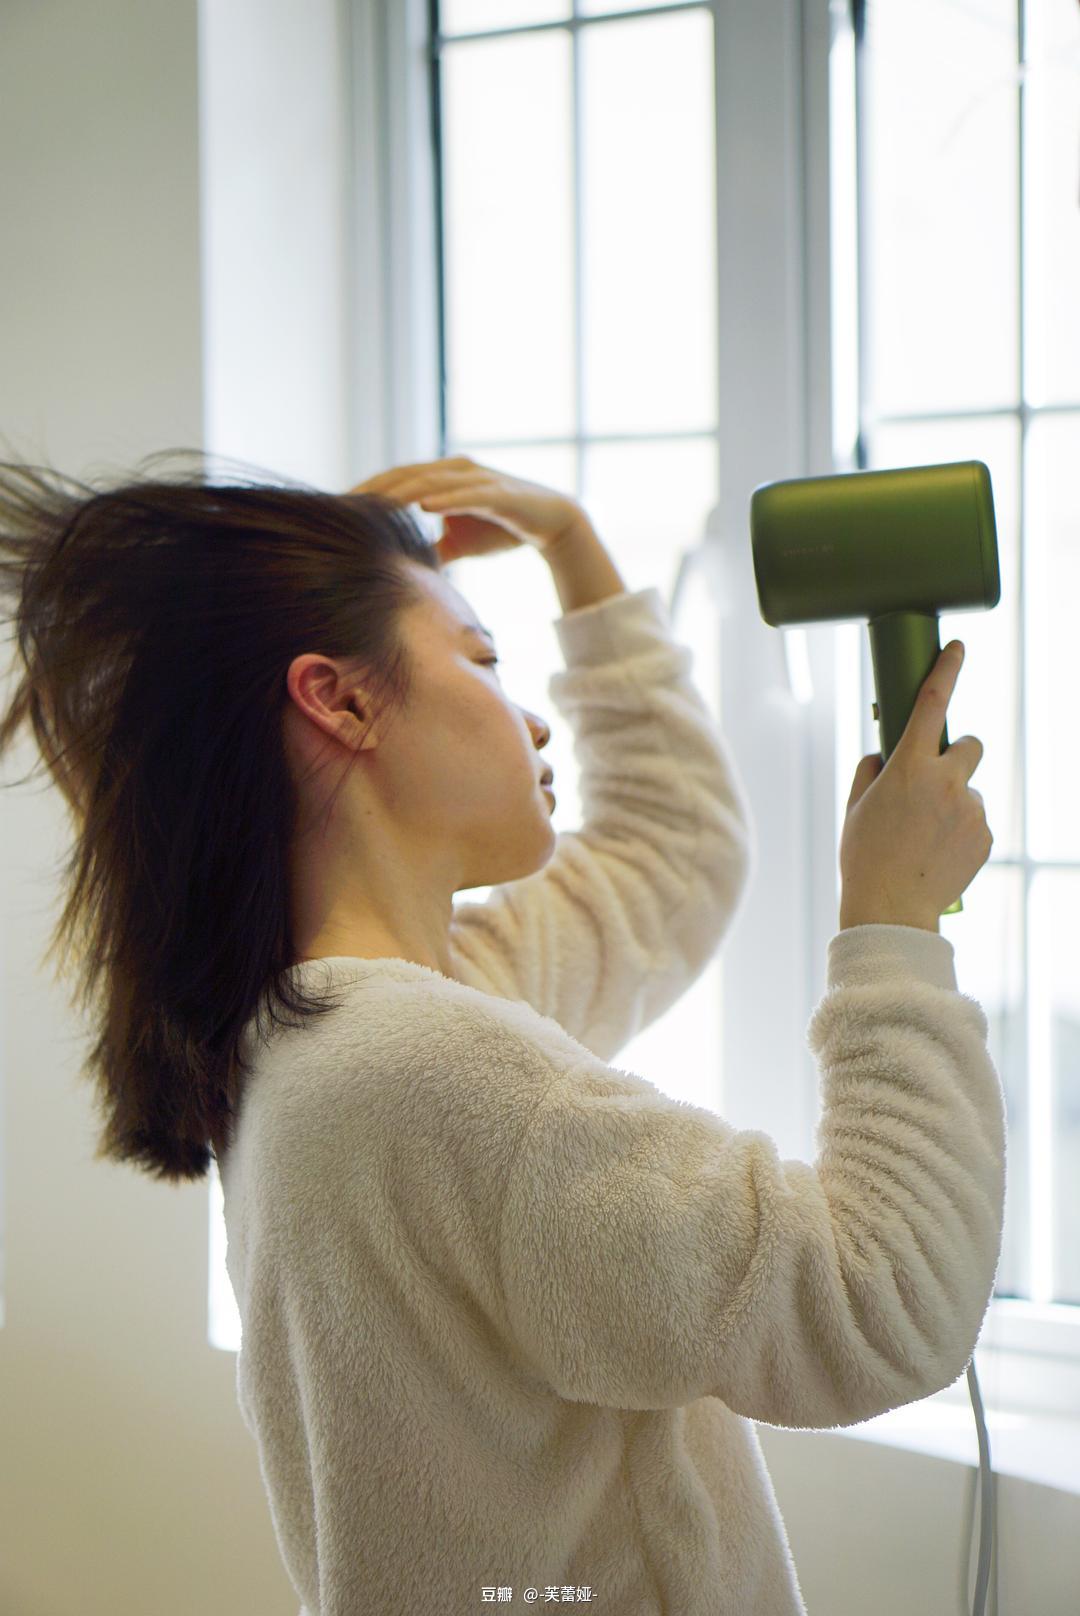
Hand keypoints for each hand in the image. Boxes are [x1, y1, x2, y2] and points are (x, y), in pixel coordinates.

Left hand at [347, 455, 587, 565]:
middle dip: (376, 489)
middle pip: (407, 475)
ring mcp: (477, 477)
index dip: (369, 491)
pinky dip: (445, 498)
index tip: (341, 507)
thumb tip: (408, 568)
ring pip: (433, 481)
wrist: (551, 523)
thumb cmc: (501, 529)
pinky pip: (467, 493)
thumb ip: (433, 548)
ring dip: (404, 491)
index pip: (397, 479)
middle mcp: (456, 469)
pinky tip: (424, 506)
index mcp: (443, 477)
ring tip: (376, 504)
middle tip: (347, 504)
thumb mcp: (459, 542)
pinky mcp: (498, 491)